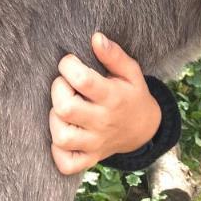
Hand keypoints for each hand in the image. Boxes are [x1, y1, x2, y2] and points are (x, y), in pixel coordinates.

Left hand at [49, 33, 161, 175]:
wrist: (145, 129)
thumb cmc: (132, 94)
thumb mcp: (131, 71)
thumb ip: (114, 54)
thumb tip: (95, 37)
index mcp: (113, 97)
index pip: (83, 80)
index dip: (68, 66)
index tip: (69, 62)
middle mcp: (103, 122)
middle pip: (66, 108)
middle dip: (58, 90)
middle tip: (64, 84)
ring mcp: (95, 143)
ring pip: (62, 136)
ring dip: (55, 119)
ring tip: (63, 108)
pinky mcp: (90, 157)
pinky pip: (67, 163)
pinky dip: (58, 151)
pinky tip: (62, 133)